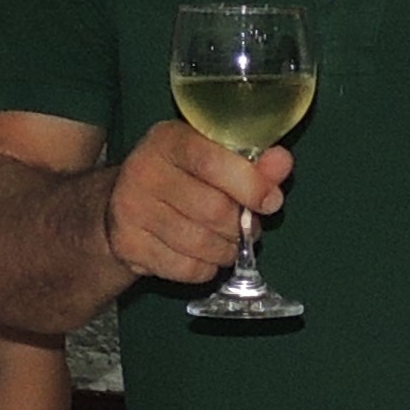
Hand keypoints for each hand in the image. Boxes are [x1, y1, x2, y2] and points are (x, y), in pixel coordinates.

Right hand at [104, 121, 287, 283]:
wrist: (127, 203)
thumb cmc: (185, 177)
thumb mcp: (217, 159)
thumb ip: (254, 163)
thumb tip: (282, 162)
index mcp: (168, 140)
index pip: (212, 162)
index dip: (250, 185)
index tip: (270, 201)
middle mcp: (143, 171)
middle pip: (213, 210)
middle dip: (242, 224)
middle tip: (246, 225)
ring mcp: (131, 209)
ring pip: (203, 244)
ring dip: (227, 249)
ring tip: (226, 239)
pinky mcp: (129, 246)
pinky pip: (188, 268)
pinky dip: (206, 267)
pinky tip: (202, 254)